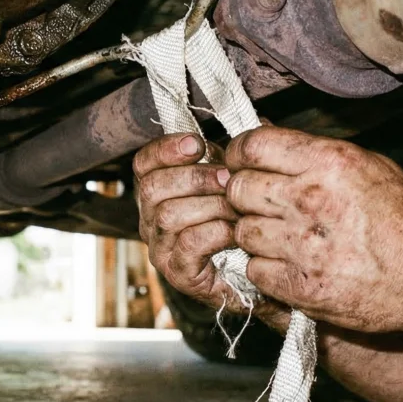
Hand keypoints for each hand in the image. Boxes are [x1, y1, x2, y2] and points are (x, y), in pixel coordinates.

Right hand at [133, 133, 289, 323]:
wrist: (258, 280)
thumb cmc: (245, 226)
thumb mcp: (241, 183)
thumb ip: (240, 155)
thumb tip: (258, 121)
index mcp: (160, 193)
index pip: (144, 164)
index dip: (165, 149)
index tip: (197, 144)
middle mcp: (151, 220)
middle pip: (151, 188)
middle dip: (194, 177)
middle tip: (228, 178)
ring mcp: (162, 248)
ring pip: (169, 215)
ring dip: (209, 204)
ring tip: (238, 206)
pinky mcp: (178, 274)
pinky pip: (189, 244)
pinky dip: (215, 232)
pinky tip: (236, 230)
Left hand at [223, 127, 402, 332]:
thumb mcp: (367, 165)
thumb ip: (313, 152)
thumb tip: (267, 137)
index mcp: (328, 162)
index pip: (253, 146)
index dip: (239, 155)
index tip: (241, 164)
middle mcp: (311, 200)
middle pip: (238, 189)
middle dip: (243, 196)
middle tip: (260, 204)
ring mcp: (303, 246)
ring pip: (242, 231)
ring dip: (255, 234)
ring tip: (282, 237)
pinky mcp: (301, 286)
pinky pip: (255, 270)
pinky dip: (266, 269)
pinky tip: (290, 263)